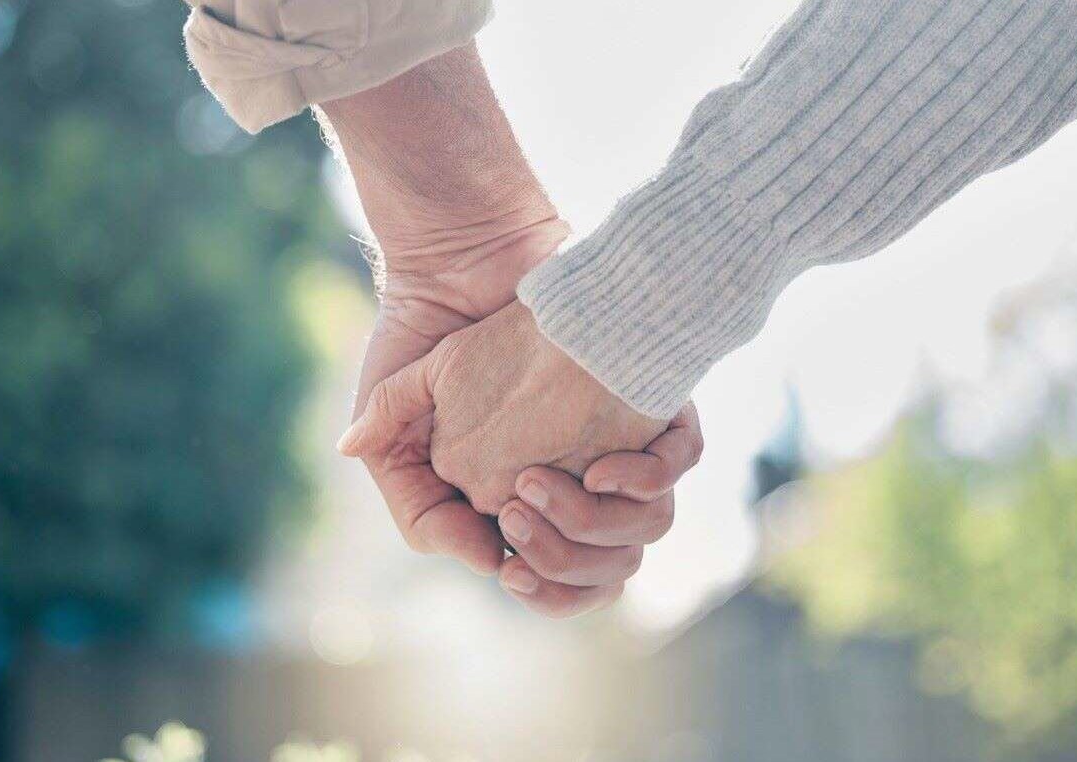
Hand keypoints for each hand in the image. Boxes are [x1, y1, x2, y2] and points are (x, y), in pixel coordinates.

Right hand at [340, 303, 700, 616]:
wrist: (469, 254)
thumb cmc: (427, 331)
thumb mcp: (396, 409)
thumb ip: (408, 484)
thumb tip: (482, 557)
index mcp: (527, 495)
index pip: (560, 579)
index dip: (542, 589)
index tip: (508, 561)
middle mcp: (581, 475)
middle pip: (608, 566)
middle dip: (564, 561)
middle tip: (517, 517)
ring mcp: (619, 440)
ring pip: (647, 527)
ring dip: (599, 524)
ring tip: (539, 487)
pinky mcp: (651, 399)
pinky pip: (680, 459)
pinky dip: (648, 477)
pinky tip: (603, 468)